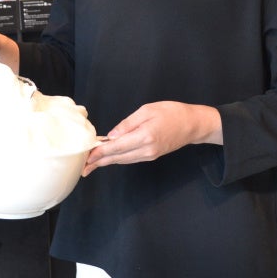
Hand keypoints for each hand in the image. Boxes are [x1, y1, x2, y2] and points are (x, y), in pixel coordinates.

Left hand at [83, 102, 218, 175]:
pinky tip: (109, 157)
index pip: (116, 147)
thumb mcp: (147, 110)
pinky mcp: (151, 156)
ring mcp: (149, 155)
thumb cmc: (172, 112)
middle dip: (99, 162)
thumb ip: (127, 124)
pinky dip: (117, 158)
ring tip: (92, 164)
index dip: (99, 153)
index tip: (86, 157)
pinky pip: (130, 159)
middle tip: (83, 167)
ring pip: (123, 160)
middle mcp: (146, 150)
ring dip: (107, 162)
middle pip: (117, 158)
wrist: (193, 124)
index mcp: (144, 136)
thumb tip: (111, 136)